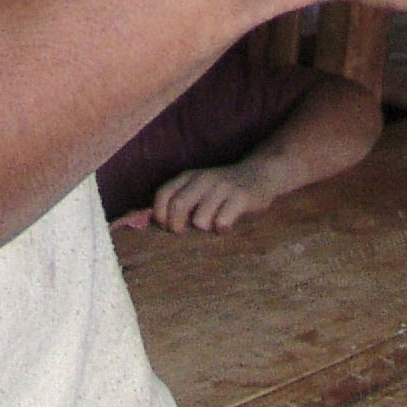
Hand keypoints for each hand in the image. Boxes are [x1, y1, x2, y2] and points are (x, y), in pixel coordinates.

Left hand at [118, 163, 275, 233]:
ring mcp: (222, 187)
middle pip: (178, 206)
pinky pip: (222, 222)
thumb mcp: (198, 187)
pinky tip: (228, 225)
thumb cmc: (222, 189)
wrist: (260, 173)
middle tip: (185, 233)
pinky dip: (223, 229)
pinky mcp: (241, 197)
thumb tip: (146, 222)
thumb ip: (178, 200)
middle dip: (177, 226)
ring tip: (212, 224)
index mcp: (188, 176)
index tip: (168, 227)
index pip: (163, 195)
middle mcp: (203, 179)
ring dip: (205, 227)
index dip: (160, 215)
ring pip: (200, 219)